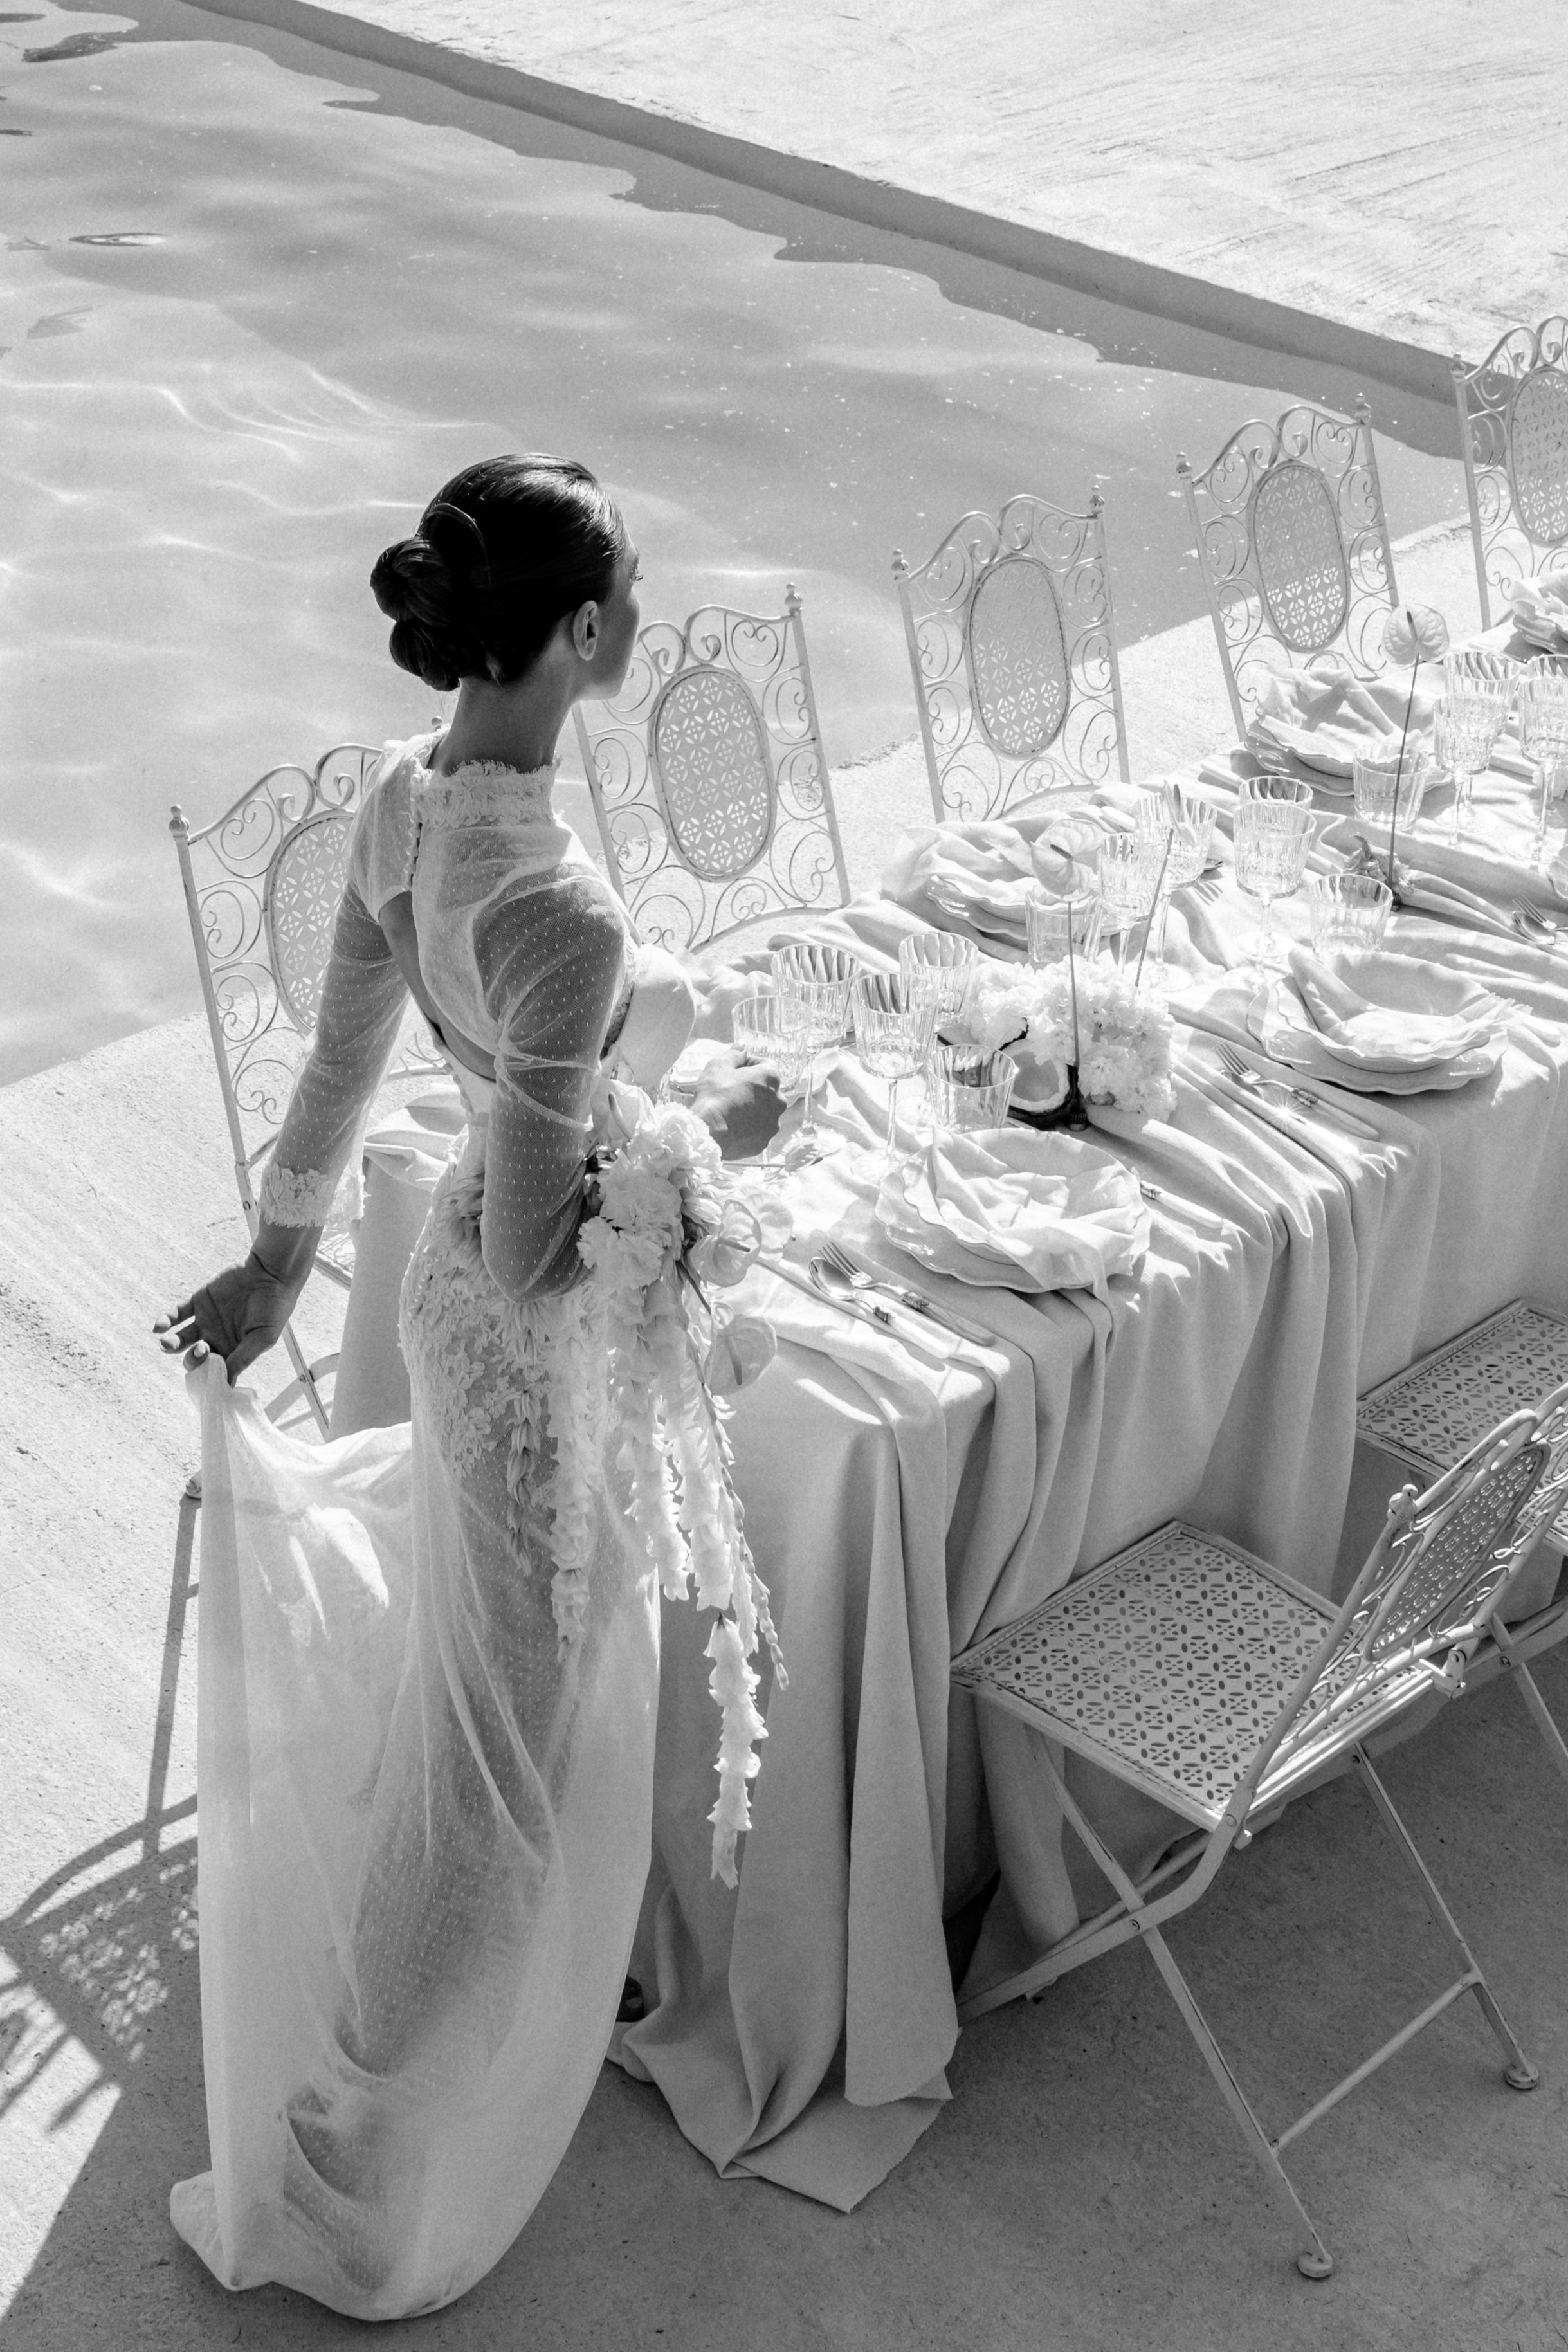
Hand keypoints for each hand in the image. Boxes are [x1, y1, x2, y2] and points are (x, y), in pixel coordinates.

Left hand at [153, 1251, 306, 1382]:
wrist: (270, 1273)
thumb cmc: (274, 1307)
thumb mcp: (264, 1337)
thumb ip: (243, 1357)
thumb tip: (226, 1379)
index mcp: (233, 1350)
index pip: (215, 1373)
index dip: (207, 1381)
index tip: (204, 1385)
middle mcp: (216, 1339)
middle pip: (194, 1359)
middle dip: (191, 1361)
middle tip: (200, 1351)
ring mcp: (205, 1321)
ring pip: (180, 1339)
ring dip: (170, 1345)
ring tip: (167, 1344)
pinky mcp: (198, 1302)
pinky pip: (176, 1315)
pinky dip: (165, 1321)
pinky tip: (159, 1327)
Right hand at [690, 1053, 787, 1161]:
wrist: (709, 1133)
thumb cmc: (715, 1095)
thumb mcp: (719, 1066)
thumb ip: (734, 1054)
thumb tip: (742, 1045)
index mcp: (771, 1078)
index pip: (767, 1064)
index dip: (750, 1064)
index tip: (735, 1069)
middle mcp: (779, 1100)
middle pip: (768, 1089)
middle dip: (753, 1087)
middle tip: (732, 1090)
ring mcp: (774, 1123)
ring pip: (765, 1110)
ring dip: (753, 1108)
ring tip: (732, 1110)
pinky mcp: (765, 1141)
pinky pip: (759, 1130)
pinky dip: (750, 1127)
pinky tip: (733, 1126)